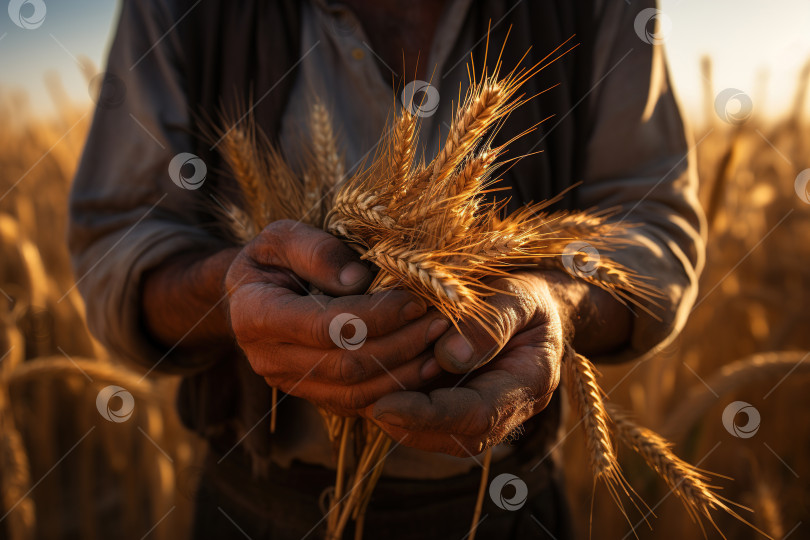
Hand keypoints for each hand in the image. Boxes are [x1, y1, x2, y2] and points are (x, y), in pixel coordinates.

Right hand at [225, 220, 448, 415]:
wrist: (254, 293)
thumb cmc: (274, 258)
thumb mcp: (282, 237)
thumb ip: (315, 250)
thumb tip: (357, 280)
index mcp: (255, 315)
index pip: (325, 326)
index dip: (376, 316)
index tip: (415, 300)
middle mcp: (269, 359)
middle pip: (346, 364)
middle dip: (400, 345)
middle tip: (439, 322)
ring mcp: (291, 384)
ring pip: (355, 393)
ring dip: (404, 372)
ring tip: (440, 344)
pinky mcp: (313, 396)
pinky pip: (358, 405)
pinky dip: (396, 390)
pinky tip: (425, 368)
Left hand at [367, 271, 564, 456]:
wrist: (535, 299)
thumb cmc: (526, 290)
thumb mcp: (518, 294)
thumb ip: (490, 323)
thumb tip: (449, 357)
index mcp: (531, 381)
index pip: (479, 415)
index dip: (430, 415)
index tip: (385, 406)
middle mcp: (511, 408)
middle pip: (458, 437)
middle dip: (409, 426)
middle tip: (366, 405)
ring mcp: (489, 411)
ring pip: (442, 438)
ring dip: (402, 423)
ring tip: (366, 397)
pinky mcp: (466, 407)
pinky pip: (434, 424)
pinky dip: (404, 412)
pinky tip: (377, 390)